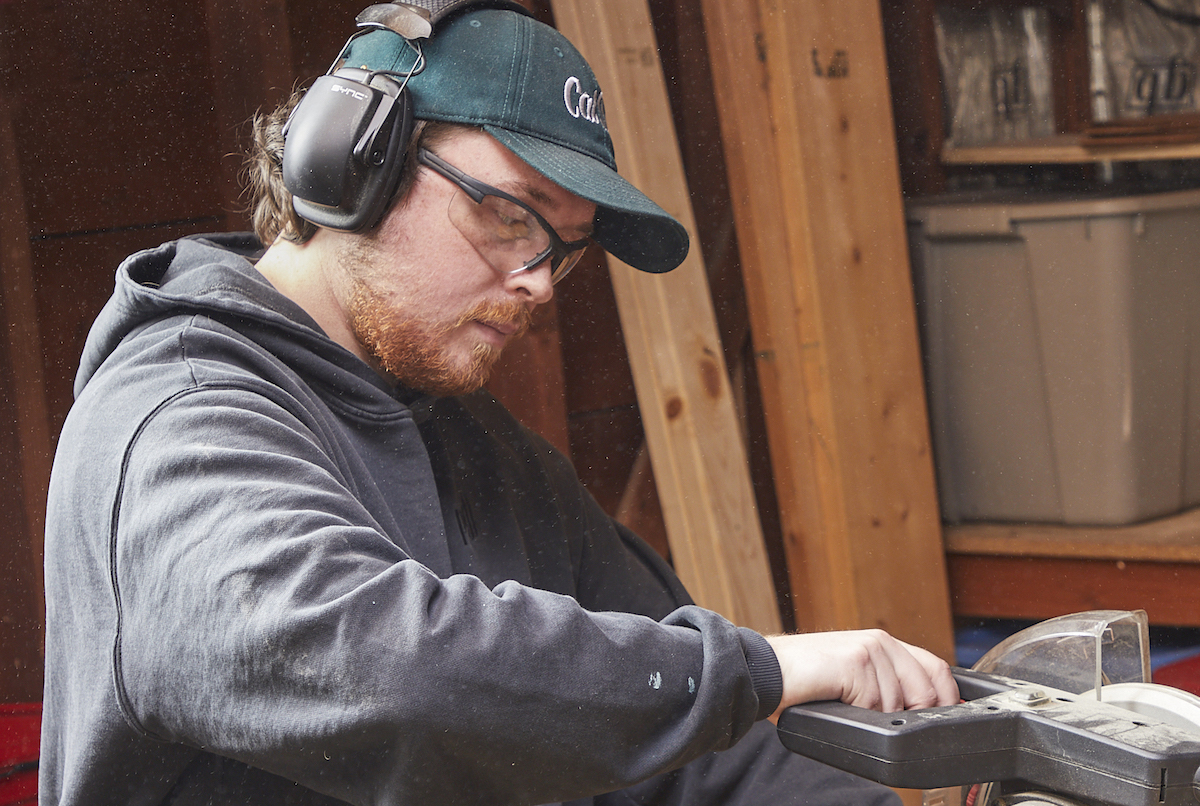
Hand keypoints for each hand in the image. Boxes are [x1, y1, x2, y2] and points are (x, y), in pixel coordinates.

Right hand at [764, 629, 957, 721]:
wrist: (768, 671)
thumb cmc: (805, 680)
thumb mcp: (853, 677)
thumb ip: (885, 684)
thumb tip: (919, 710)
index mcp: (884, 643)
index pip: (936, 669)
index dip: (947, 697)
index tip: (941, 717)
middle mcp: (881, 642)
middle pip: (926, 692)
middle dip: (912, 715)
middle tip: (878, 717)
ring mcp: (870, 651)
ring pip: (898, 705)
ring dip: (876, 717)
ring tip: (846, 705)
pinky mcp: (856, 663)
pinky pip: (876, 705)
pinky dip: (859, 714)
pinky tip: (838, 701)